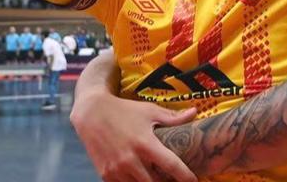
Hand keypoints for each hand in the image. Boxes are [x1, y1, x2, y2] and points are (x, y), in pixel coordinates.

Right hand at [70, 90, 197, 181]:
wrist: (91, 113)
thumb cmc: (124, 111)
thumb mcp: (149, 111)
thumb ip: (173, 117)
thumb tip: (195, 112)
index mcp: (145, 143)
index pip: (171, 165)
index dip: (185, 176)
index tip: (194, 180)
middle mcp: (130, 159)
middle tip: (173, 180)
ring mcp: (116, 169)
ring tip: (158, 179)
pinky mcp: (105, 175)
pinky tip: (140, 178)